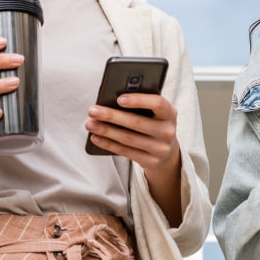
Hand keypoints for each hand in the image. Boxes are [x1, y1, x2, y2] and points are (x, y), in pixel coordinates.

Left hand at [87, 92, 184, 225]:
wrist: (167, 149)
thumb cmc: (154, 122)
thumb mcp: (154, 112)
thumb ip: (141, 104)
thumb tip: (112, 100)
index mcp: (170, 113)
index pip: (157, 104)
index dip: (138, 100)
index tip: (119, 98)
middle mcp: (167, 131)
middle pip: (136, 122)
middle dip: (111, 116)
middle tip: (92, 110)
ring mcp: (160, 148)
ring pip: (128, 138)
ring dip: (105, 131)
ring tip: (90, 124)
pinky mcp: (150, 161)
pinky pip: (125, 151)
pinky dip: (108, 144)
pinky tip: (96, 137)